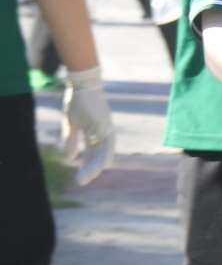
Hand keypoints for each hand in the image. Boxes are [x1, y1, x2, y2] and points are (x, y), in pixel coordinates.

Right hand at [63, 66, 113, 185]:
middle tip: (82, 182)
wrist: (83, 83)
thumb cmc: (77, 101)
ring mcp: (105, 127)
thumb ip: (72, 140)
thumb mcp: (71, 123)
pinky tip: (103, 164)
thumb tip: (70, 159)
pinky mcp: (105, 122)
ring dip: (97, 164)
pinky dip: (106, 152)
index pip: (91, 153)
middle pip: (98, 154)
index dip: (86, 165)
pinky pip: (108, 140)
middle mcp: (102, 131)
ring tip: (91, 177)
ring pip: (104, 150)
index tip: (80, 178)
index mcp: (93, 132)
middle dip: (90, 169)